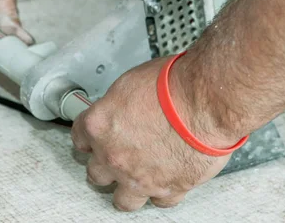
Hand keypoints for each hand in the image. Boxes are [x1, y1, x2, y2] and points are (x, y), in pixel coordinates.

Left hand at [71, 56, 237, 210]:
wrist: (205, 101)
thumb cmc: (173, 85)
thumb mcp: (131, 82)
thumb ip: (118, 104)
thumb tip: (120, 109)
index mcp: (100, 125)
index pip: (79, 135)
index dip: (88, 135)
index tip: (92, 137)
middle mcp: (114, 156)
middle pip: (95, 173)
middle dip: (104, 164)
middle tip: (115, 155)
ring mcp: (140, 177)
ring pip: (123, 199)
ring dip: (127, 188)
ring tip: (135, 178)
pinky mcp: (169, 188)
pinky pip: (160, 201)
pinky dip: (162, 192)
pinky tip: (165, 181)